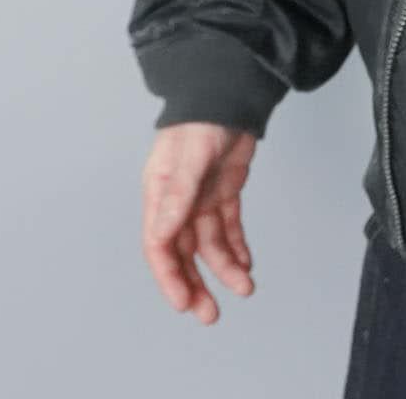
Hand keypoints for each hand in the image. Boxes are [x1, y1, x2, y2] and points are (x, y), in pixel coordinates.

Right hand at [141, 122, 258, 324]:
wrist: (229, 91)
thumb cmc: (201, 118)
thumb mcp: (190, 157)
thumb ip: (178, 195)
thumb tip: (163, 234)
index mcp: (160, 195)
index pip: (159, 245)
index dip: (169, 277)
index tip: (184, 302)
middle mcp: (178, 202)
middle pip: (183, 253)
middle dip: (195, 284)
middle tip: (210, 314)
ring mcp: (201, 197)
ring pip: (209, 245)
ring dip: (224, 268)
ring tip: (244, 288)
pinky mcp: (224, 191)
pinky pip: (228, 227)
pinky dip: (236, 246)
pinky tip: (246, 264)